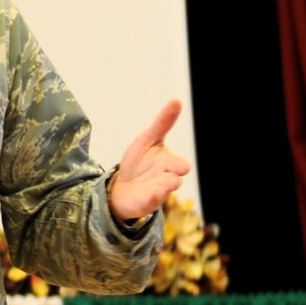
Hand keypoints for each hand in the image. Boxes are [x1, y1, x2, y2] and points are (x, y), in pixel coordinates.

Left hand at [108, 99, 193, 223]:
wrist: (123, 185)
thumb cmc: (140, 162)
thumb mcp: (149, 139)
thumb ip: (163, 123)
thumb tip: (176, 100)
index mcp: (168, 164)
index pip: (180, 165)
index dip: (180, 165)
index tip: (182, 166)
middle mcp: (165, 179)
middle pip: (175, 180)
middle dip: (173, 178)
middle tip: (173, 176)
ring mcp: (156, 193)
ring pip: (163, 192)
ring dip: (162, 188)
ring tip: (158, 185)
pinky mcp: (145, 203)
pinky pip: (149, 202)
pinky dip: (149, 198)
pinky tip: (147, 194)